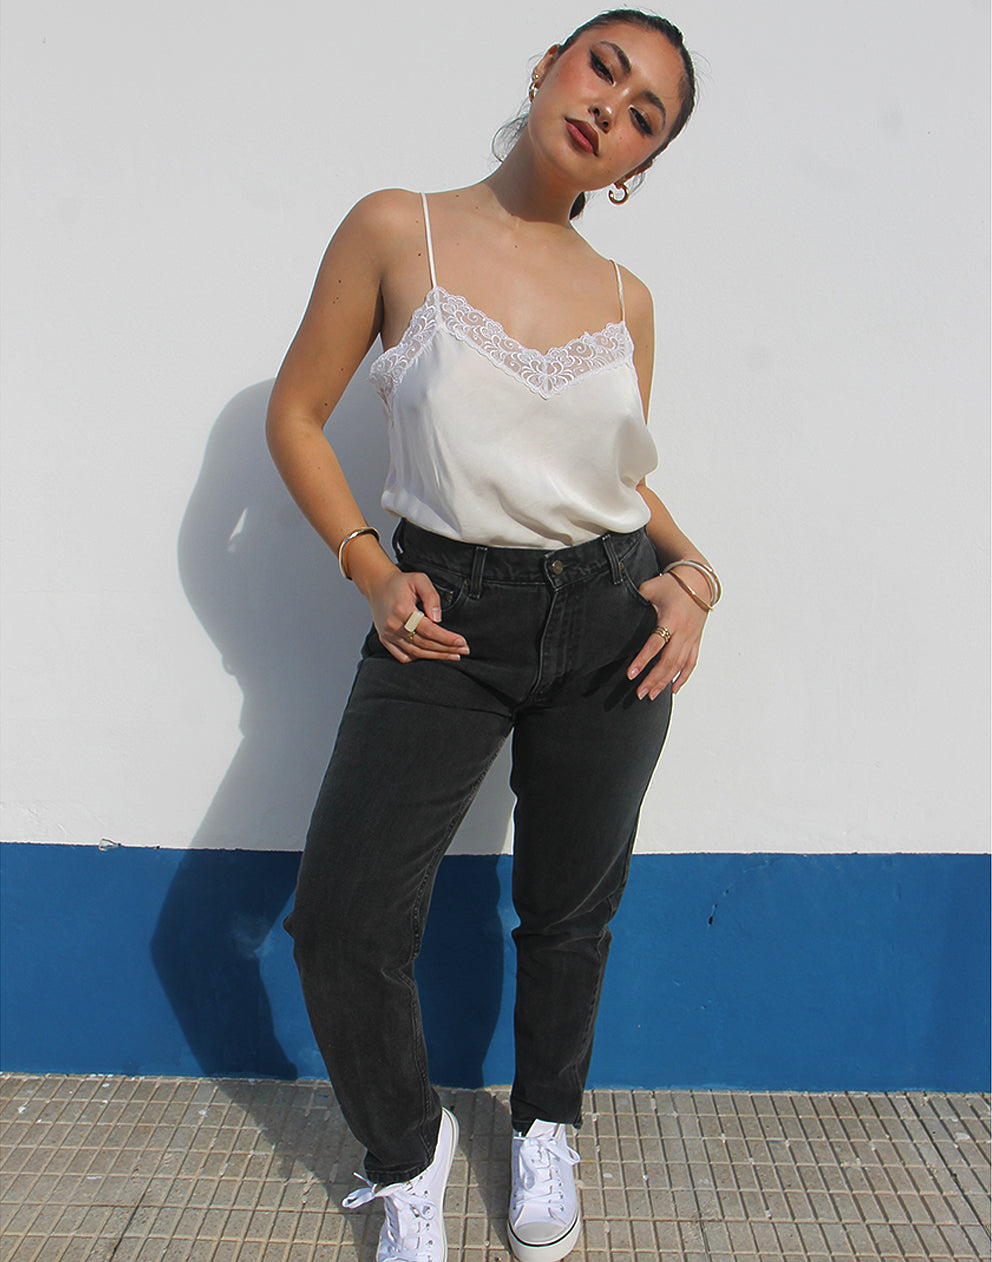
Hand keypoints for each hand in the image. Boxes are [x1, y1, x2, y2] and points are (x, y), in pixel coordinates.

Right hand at [366, 566, 469, 663]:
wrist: (378, 585)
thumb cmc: (400, 583)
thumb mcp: (420, 580)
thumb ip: (431, 596)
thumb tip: (438, 618)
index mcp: (402, 610)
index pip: (429, 630)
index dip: (447, 638)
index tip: (461, 641)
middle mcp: (393, 625)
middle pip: (424, 643)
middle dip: (447, 648)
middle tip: (463, 650)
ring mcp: (388, 634)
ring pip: (416, 652)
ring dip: (436, 656)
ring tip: (453, 655)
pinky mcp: (385, 639)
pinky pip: (403, 656)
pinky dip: (418, 658)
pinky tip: (432, 655)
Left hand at [627, 573, 707, 697]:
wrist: (698, 581)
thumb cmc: (671, 584)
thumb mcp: (650, 587)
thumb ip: (636, 599)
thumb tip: (615, 610)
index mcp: (671, 618)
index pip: (655, 643)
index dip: (643, 660)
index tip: (631, 674)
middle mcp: (683, 631)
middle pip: (669, 660)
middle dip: (654, 678)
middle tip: (639, 693)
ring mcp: (691, 638)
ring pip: (680, 665)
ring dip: (665, 682)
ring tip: (651, 695)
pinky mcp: (696, 641)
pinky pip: (691, 663)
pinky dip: (683, 677)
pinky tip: (673, 689)